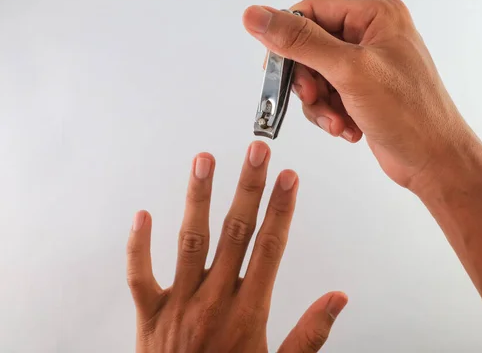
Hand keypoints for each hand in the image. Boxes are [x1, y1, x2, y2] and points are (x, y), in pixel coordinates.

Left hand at [126, 142, 346, 351]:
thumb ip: (310, 333)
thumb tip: (337, 299)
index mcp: (248, 312)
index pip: (271, 247)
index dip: (282, 208)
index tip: (289, 178)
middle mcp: (214, 301)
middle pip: (236, 233)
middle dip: (249, 188)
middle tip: (256, 152)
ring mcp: (179, 305)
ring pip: (190, 241)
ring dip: (199, 198)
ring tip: (205, 162)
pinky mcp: (149, 315)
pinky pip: (138, 276)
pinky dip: (138, 246)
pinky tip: (143, 214)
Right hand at [243, 0, 479, 189]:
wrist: (435, 161)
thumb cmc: (410, 113)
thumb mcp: (349, 71)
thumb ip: (300, 42)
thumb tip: (256, 16)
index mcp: (376, 15)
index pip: (311, 11)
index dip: (287, 39)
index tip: (273, 68)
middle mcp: (371, 35)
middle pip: (310, 47)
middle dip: (308, 81)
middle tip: (315, 99)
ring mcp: (367, 65)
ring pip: (315, 76)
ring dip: (320, 104)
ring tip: (337, 121)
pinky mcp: (363, 92)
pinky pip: (328, 96)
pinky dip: (331, 115)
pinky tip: (348, 128)